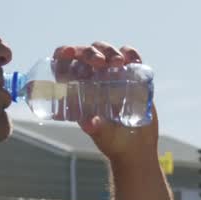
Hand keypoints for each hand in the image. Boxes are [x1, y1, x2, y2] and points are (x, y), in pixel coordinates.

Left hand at [53, 42, 159, 163]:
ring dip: (110, 52)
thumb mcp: (103, 136)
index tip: (68, 53)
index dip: (63, 54)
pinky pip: (130, 57)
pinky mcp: (132, 76)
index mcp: (78, 90)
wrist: (137, 147)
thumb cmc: (113, 143)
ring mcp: (113, 75)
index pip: (65, 65)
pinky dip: (131, 54)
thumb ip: (97, 129)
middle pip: (86, 53)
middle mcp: (93, 78)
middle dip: (90, 52)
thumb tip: (90, 124)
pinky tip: (132, 59)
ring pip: (106, 51)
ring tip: (118, 62)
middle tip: (100, 63)